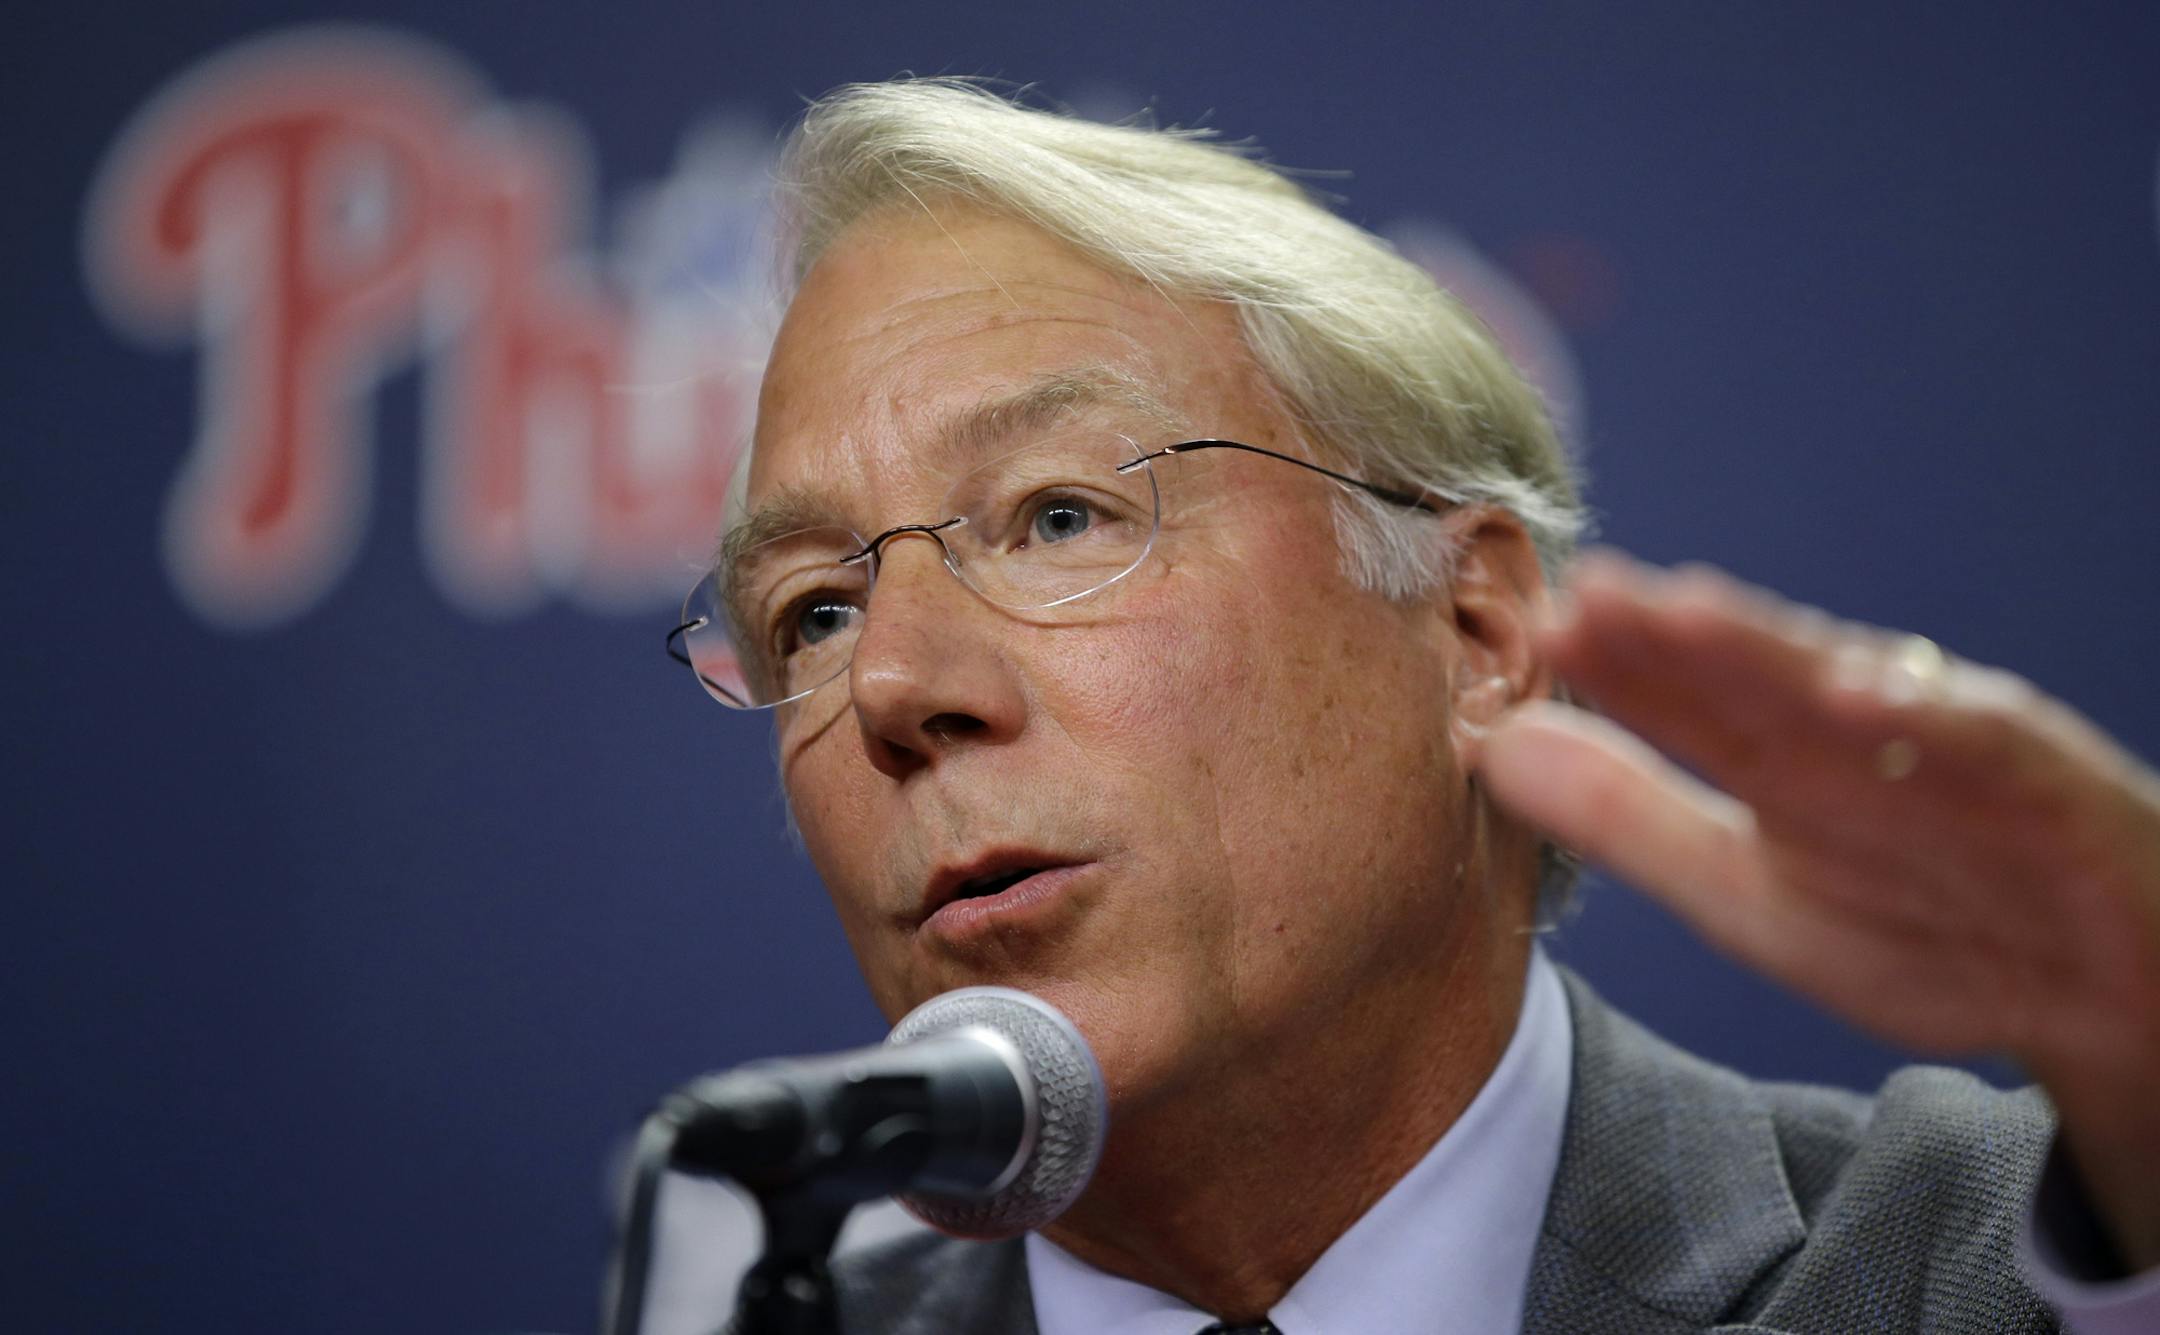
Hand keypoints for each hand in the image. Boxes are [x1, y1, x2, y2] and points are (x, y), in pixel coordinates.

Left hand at [1474, 550, 2159, 1266]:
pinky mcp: (2044, 780)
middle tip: (1587, 594)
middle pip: (1750, 671)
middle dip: (1671, 633)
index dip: (1611, 668)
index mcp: (1777, 759)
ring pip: (1851, 682)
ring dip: (1770, 647)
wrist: (2100, 995)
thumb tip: (1494, 747)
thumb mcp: (1747, 894)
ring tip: (1684, 611)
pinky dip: (1921, 716)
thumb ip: (1628, 821)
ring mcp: (1946, 747)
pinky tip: (1854, 697)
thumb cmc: (1921, 927)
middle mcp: (1853, 732)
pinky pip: (1979, 739)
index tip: (1532, 638)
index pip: (1680, 700)